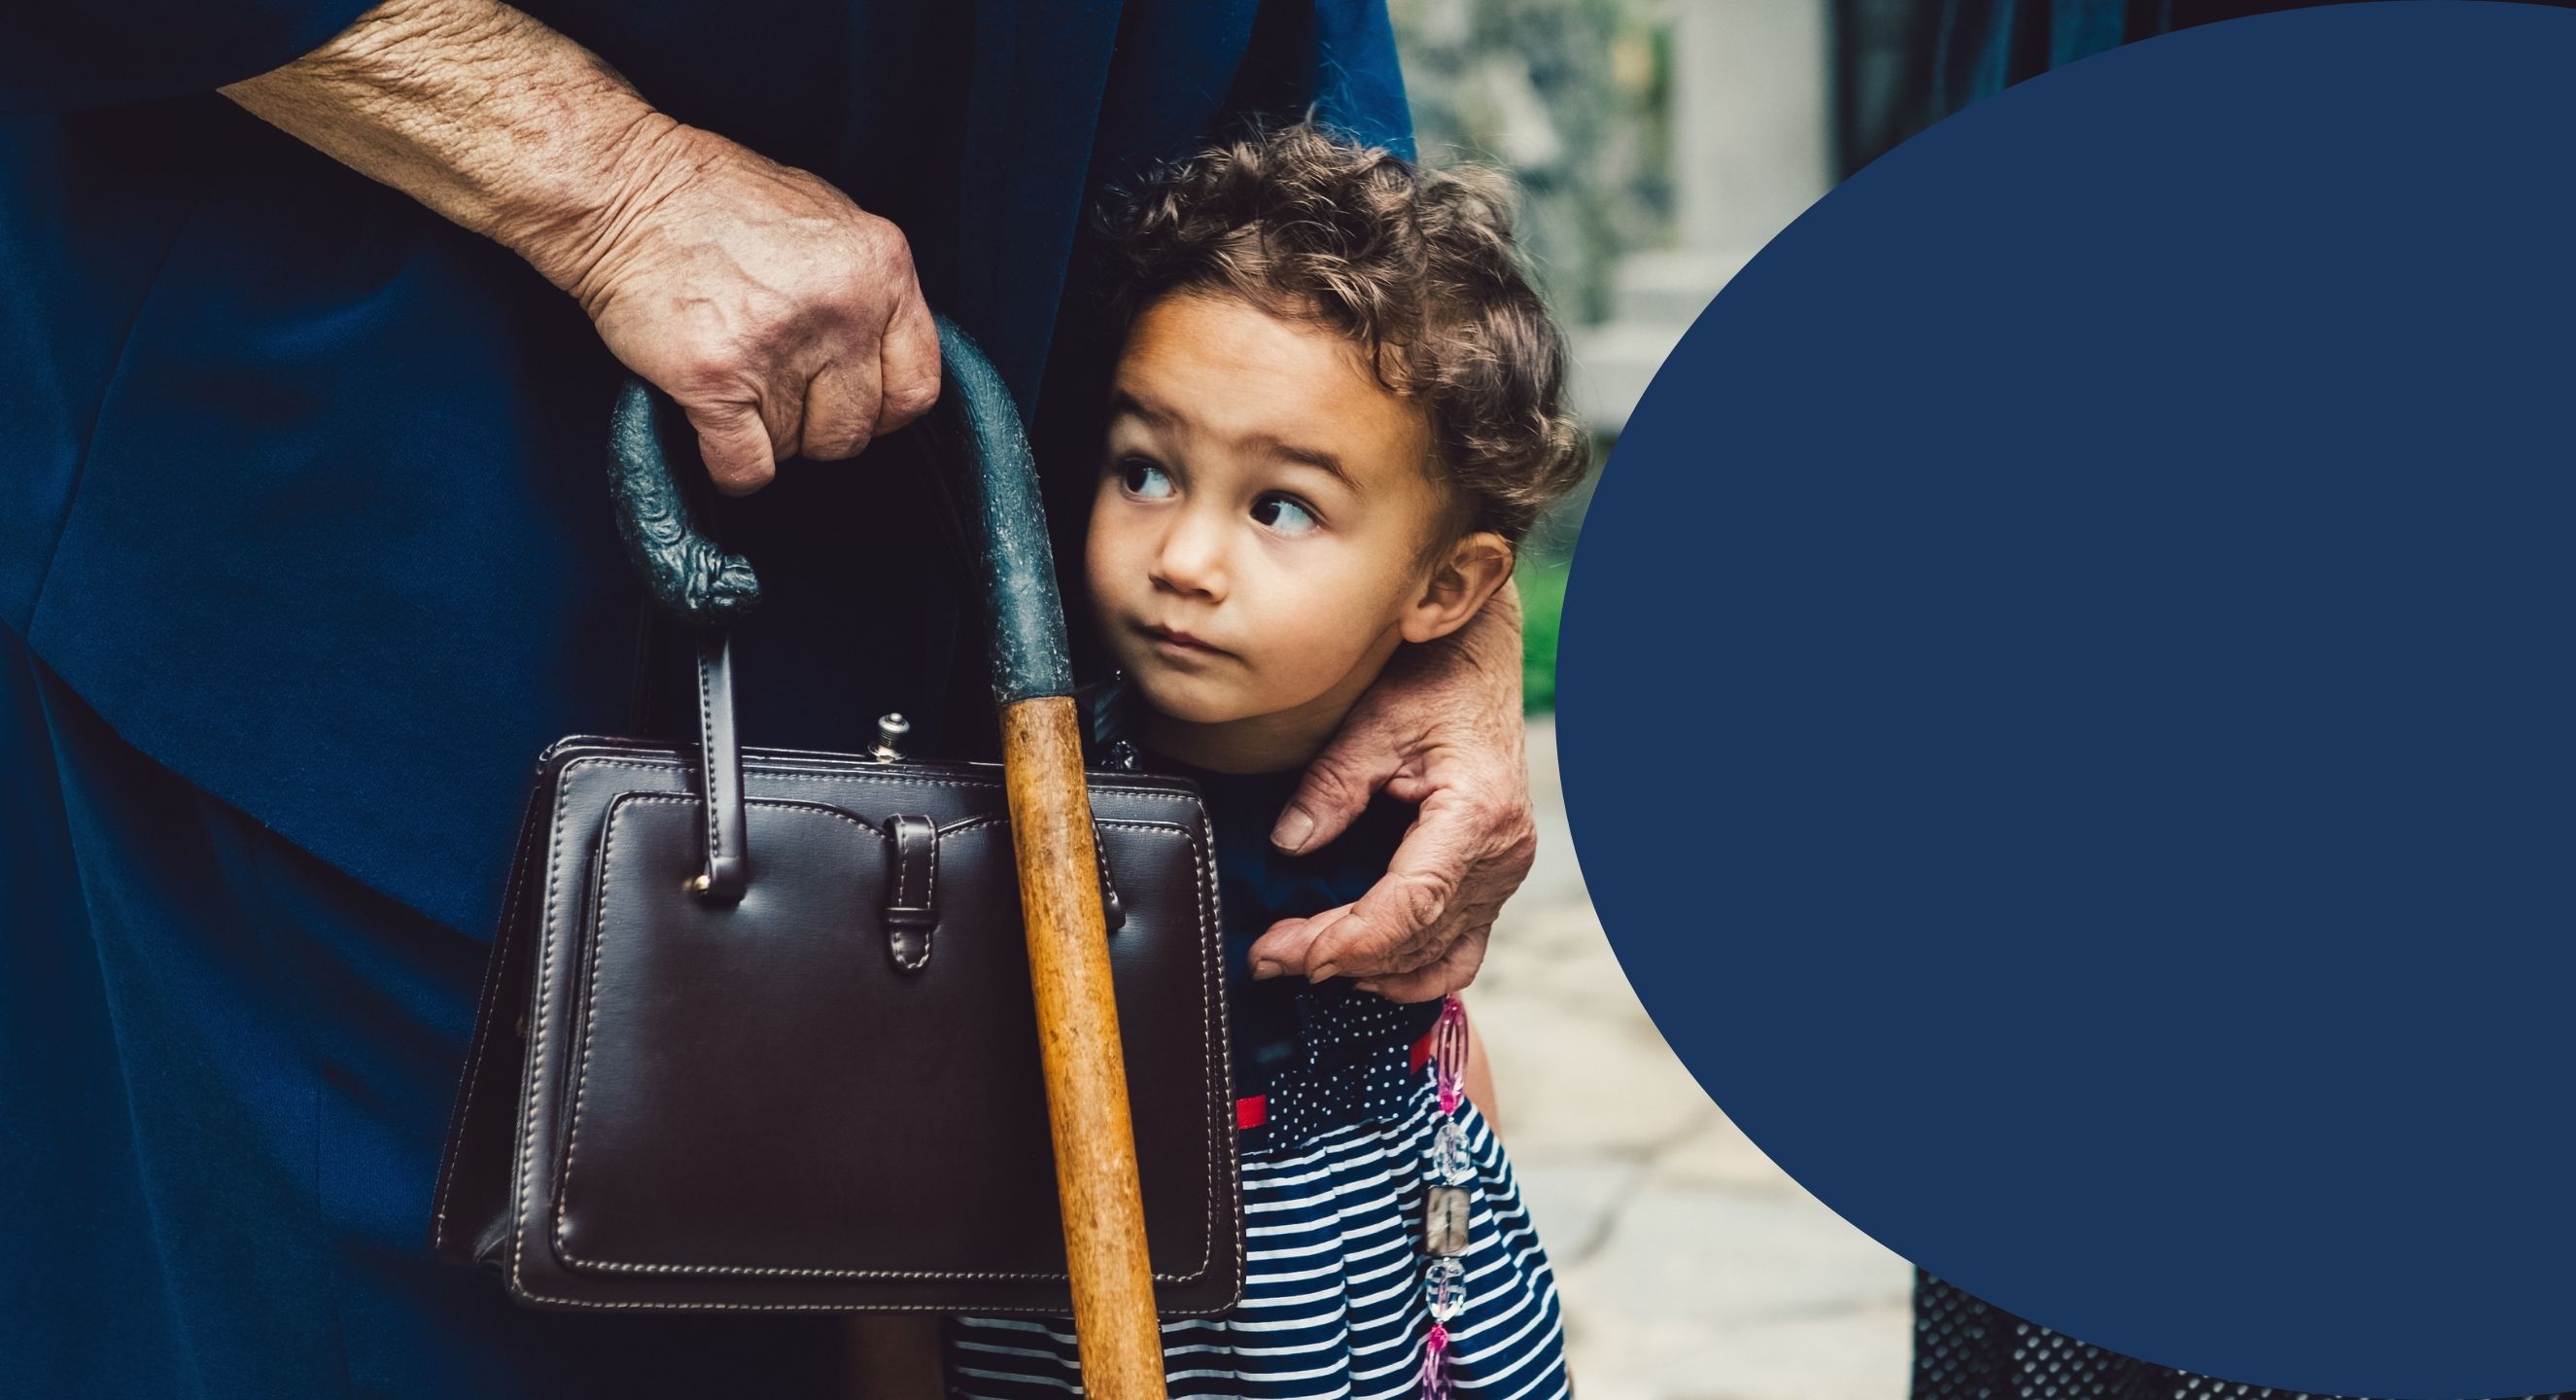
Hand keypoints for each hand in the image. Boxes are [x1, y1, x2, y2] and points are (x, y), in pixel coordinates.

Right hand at [547, 123, 939, 493]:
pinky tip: (715, 433)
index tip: (854, 404)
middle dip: (817, 425)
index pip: (917, 387)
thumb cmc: (717, 199)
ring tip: (739, 384)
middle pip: (855, 429)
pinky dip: (732, 468)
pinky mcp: (715, 378)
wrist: (621, 188)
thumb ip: (868, 288)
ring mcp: (779, 345)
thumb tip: (885, 355)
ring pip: (797, 449)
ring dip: (767, 434)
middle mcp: (842, 310)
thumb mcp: (828, 219)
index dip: (883, 409)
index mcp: (881, 268)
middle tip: (780, 393)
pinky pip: (746, 468)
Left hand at [1246, 590, 1536, 1001]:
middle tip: (1266, 959)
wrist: (1481, 663)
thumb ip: (1333, 785)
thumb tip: (1290, 845)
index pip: (1410, 907)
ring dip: (1371, 972)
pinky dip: (1410, 967)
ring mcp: (1503, 873)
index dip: (1347, 943)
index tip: (1286, 954)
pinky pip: (1458, 948)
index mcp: (1477, 816)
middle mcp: (1501, 856)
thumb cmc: (1437, 679)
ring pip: (1439, 957)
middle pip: (1415, 939)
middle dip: (1337, 959)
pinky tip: (1361, 966)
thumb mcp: (1375, 719)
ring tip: (1302, 965)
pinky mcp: (1493, 879)